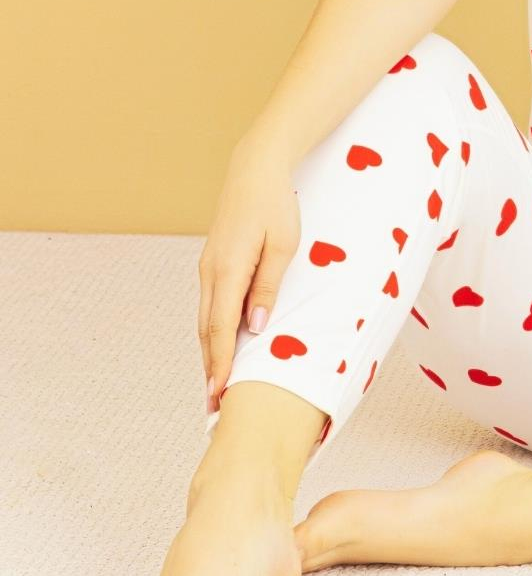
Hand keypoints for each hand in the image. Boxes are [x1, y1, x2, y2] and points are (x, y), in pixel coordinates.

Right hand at [197, 151, 300, 410]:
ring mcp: (208, 267)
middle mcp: (211, 272)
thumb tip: (255, 328)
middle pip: (207, 330)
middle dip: (211, 368)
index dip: (220, 364)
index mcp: (228, 270)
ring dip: (209, 352)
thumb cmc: (275, 206)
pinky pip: (210, 304)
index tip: (219, 394)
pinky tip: (220, 345)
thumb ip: (268, 287)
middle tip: (214, 405)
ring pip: (205, 318)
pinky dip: (212, 330)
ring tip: (216, 384)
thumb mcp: (283, 246)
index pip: (220, 328)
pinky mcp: (213, 262)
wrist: (254, 170)